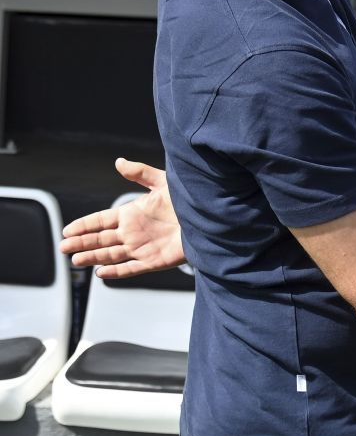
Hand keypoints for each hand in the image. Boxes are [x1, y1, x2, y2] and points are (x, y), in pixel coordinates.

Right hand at [60, 158, 184, 277]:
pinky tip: (101, 273)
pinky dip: (117, 272)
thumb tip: (119, 161)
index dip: (85, 225)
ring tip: (76, 260)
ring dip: (94, 257)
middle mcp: (133, 232)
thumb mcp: (163, 182)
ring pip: (111, 255)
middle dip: (82, 243)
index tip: (67, 229)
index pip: (102, 220)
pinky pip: (132, 268)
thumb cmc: (188, 197)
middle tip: (63, 247)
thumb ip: (141, 173)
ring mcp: (142, 247)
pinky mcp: (155, 260)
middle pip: (101, 239)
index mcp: (132, 213)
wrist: (211, 215)